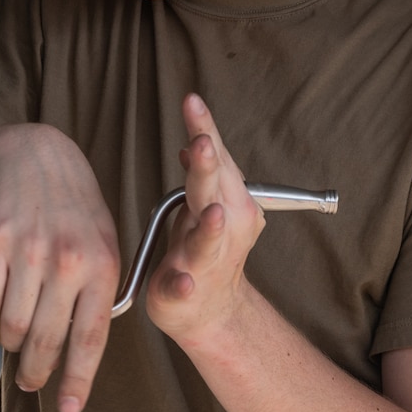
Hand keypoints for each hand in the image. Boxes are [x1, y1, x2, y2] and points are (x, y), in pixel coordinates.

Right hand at [0, 123, 120, 411]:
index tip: (70, 409)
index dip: (78, 381)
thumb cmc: (71, 205)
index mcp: (103, 264)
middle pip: (45, 341)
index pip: (90, 339)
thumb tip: (79, 348)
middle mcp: (67, 260)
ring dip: (8, 349)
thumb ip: (96, 291)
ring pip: (11, 327)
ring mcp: (27, 251)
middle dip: (36, 372)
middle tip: (30, 382)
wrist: (31, 151)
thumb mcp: (101, 240)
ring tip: (8, 352)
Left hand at [145, 94, 265, 345]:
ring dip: (210, 227)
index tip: (191, 100)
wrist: (212, 312)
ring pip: (207, 240)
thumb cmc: (205, 250)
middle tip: (201, 142)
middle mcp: (224, 227)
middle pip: (213, 190)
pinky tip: (183, 280)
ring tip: (212, 214)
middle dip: (208, 166)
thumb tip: (194, 139)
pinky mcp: (184, 290)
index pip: (216, 157)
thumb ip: (201, 173)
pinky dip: (184, 283)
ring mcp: (206, 260)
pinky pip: (184, 286)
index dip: (203, 128)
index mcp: (227, 200)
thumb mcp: (201, 204)